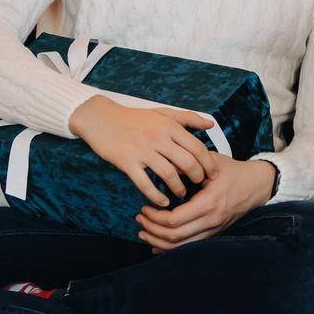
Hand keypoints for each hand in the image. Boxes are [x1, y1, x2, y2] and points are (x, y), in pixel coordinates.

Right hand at [68, 95, 213, 206]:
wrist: (101, 119)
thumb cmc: (134, 117)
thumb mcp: (163, 112)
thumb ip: (188, 118)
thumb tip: (210, 124)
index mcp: (169, 126)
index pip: (197, 147)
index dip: (208, 163)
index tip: (212, 173)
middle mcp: (158, 138)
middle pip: (187, 162)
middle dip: (197, 177)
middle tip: (199, 184)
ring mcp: (142, 151)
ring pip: (169, 174)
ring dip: (179, 188)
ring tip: (182, 193)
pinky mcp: (127, 162)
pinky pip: (145, 184)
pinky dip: (156, 196)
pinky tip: (163, 201)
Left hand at [137, 154, 275, 250]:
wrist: (257, 185)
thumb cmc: (233, 172)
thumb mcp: (212, 163)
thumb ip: (189, 164)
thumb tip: (164, 164)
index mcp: (209, 203)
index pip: (174, 220)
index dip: (154, 217)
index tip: (144, 208)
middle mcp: (211, 220)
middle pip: (173, 237)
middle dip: (152, 230)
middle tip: (140, 220)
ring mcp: (213, 229)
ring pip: (180, 247)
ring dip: (158, 242)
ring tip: (145, 232)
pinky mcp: (214, 233)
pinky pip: (189, 247)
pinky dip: (171, 248)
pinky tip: (158, 244)